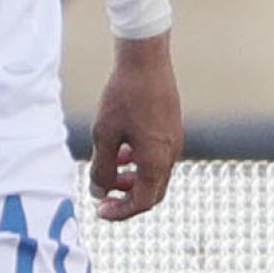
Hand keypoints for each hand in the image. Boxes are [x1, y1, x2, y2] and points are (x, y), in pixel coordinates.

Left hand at [88, 32, 180, 220]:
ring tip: (111, 170)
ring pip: (155, 174)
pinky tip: (123, 150)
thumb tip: (100, 191)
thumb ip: (102, 169)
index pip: (142, 202)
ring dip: (133, 180)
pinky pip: (158, 157)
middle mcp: (170, 154)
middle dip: (127, 199)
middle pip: (152, 192)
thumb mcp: (104, 135)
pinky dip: (140, 163)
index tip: (100, 210)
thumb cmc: (123, 96)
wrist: (146, 60)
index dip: (120, 212)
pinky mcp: (172, 128)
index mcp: (156, 160)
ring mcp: (174, 140)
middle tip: (104, 197)